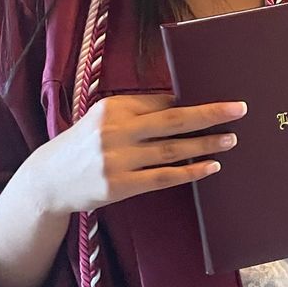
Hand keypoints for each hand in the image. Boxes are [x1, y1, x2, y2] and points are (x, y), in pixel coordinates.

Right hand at [29, 93, 245, 214]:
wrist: (48, 180)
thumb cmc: (84, 147)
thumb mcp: (103, 120)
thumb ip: (136, 114)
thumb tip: (182, 107)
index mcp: (113, 107)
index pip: (161, 102)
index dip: (193, 101)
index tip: (221, 100)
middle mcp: (115, 130)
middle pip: (172, 120)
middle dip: (209, 114)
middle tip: (238, 110)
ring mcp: (117, 159)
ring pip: (172, 150)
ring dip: (205, 144)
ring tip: (230, 139)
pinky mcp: (120, 185)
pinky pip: (163, 177)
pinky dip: (189, 172)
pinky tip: (211, 167)